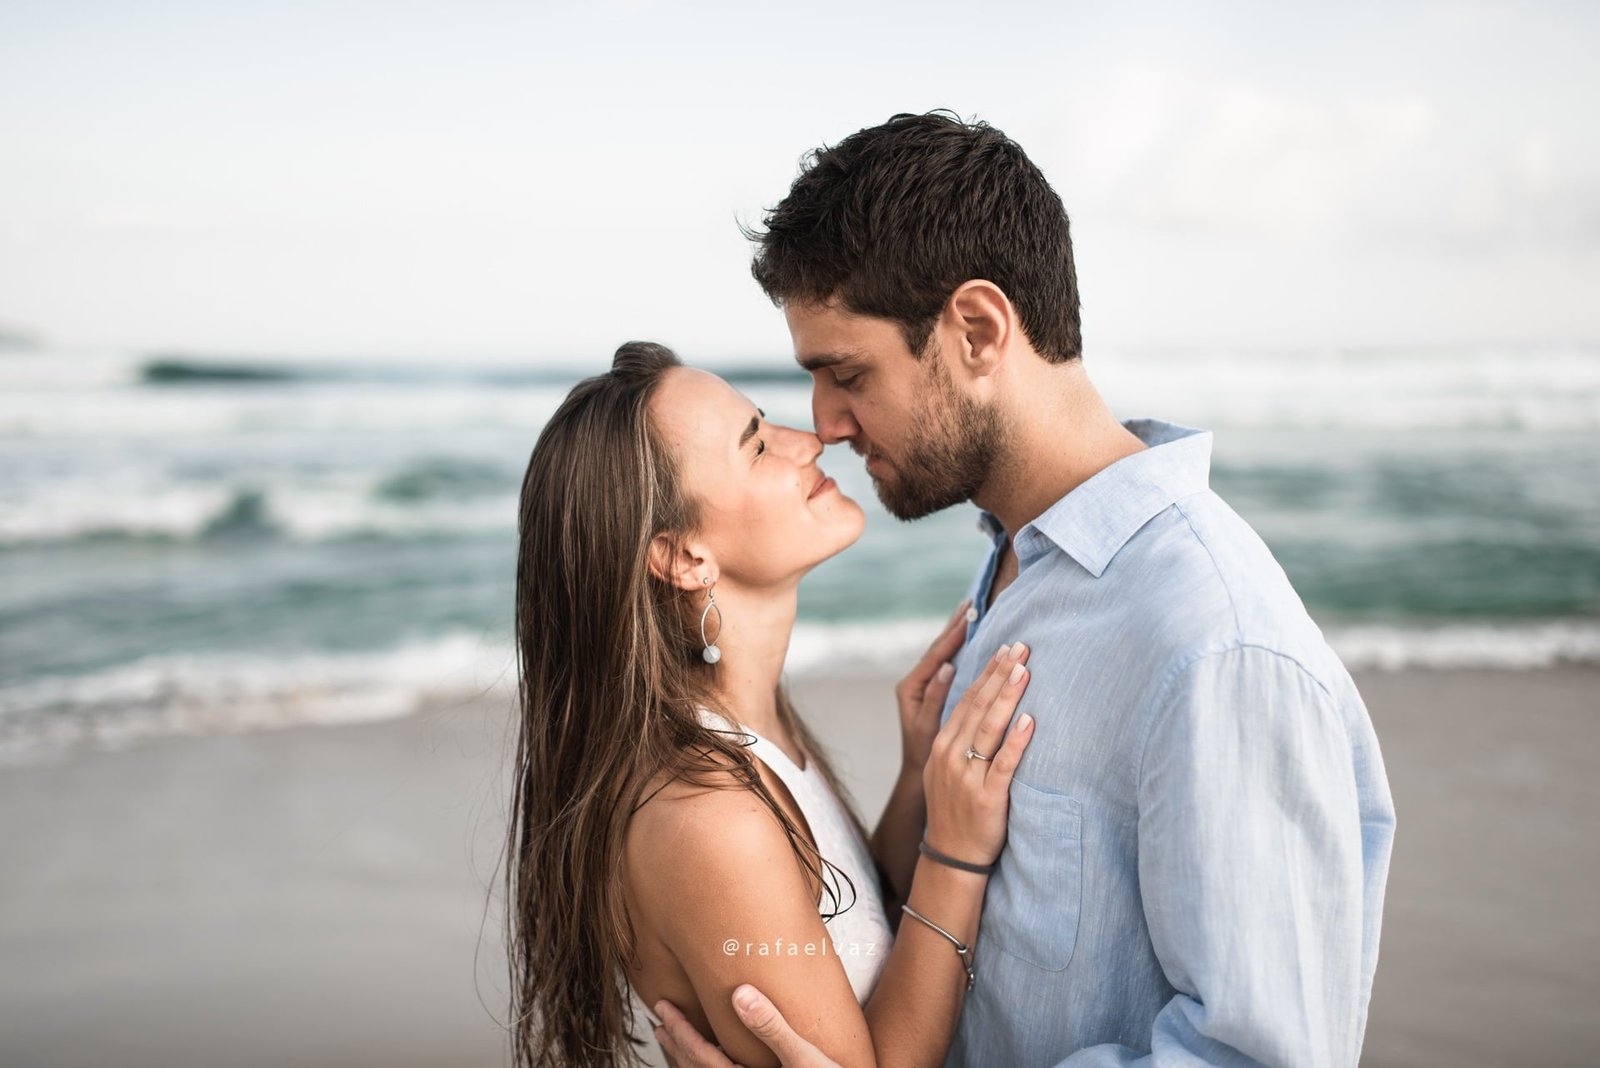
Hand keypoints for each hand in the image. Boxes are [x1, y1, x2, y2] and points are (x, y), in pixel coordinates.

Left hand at [652, 988, 840, 1067]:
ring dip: (689, 1061)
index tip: (662, 1009)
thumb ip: (772, 1027)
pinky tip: (717, 1061)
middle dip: (677, 1045)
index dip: (679, 1030)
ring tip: (677, 1043)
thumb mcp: (804, 1057)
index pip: (700, 1056)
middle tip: (660, 1023)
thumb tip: (740, 993)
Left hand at [894, 599, 971, 771]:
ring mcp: (923, 686)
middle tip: (971, 603)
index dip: (953, 636)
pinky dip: (957, 647)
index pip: (936, 656)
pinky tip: (969, 638)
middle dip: (955, 627)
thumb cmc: (924, 754)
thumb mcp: (928, 727)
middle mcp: (915, 683)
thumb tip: (946, 667)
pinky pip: (946, 662)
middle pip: (938, 648)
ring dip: (956, 633)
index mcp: (911, 688)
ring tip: (970, 611)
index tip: (969, 616)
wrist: (917, 773)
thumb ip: (935, 697)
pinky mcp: (932, 690)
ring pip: (942, 653)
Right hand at [922, 641, 1035, 865]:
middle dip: (1000, 673)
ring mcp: (967, 776)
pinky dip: (1016, 741)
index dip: (988, 672)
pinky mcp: (986, 797)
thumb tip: (988, 706)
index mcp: (942, 745)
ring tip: (1024, 670)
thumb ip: (964, 739)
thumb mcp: (949, 769)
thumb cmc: (957, 809)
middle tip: (1020, 645)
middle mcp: (951, 756)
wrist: (950, 856)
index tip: (1006, 647)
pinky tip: (1028, 720)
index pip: (967, 699)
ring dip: (1007, 696)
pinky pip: (1004, 764)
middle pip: (978, 706)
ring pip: (989, 728)